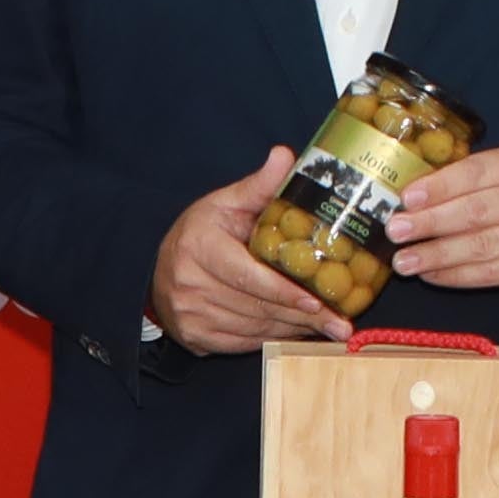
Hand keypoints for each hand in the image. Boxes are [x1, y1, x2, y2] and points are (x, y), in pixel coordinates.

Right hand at [150, 148, 351, 354]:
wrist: (160, 271)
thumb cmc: (201, 233)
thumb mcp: (226, 204)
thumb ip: (259, 186)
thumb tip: (286, 155)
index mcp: (200, 246)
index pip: (248, 275)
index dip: (284, 291)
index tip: (317, 301)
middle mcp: (190, 284)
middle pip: (257, 306)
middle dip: (301, 316)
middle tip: (338, 322)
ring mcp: (191, 315)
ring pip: (255, 328)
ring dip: (293, 329)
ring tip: (326, 327)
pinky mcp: (196, 337)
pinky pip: (245, 343)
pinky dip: (274, 338)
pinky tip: (297, 332)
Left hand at [386, 142, 498, 294]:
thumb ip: (466, 180)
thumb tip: (410, 198)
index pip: (475, 173)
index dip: (439, 186)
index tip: (408, 198)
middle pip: (475, 212)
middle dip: (430, 223)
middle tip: (397, 232)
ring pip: (480, 247)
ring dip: (437, 256)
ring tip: (405, 261)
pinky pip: (490, 273)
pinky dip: (456, 276)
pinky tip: (431, 275)